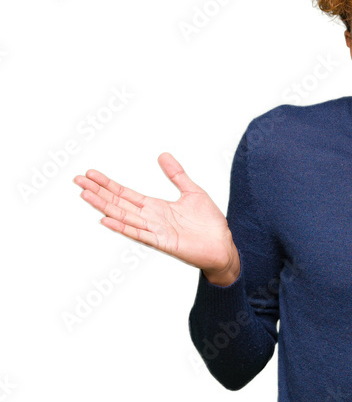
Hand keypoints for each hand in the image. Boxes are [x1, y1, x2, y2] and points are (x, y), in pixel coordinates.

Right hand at [73, 153, 237, 276]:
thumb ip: (177, 175)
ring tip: (86, 195)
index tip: (90, 174)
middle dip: (98, 192)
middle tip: (78, 180)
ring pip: (124, 216)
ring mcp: (155, 231)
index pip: (126, 193)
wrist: (224, 246)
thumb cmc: (209, 224)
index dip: (108, 184)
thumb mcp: (192, 192)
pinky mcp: (163, 243)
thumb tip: (163, 155)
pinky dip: (123, 227)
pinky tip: (106, 220)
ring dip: (104, 206)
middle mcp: (151, 219)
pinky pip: (139, 234)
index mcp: (156, 207)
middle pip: (119, 203)